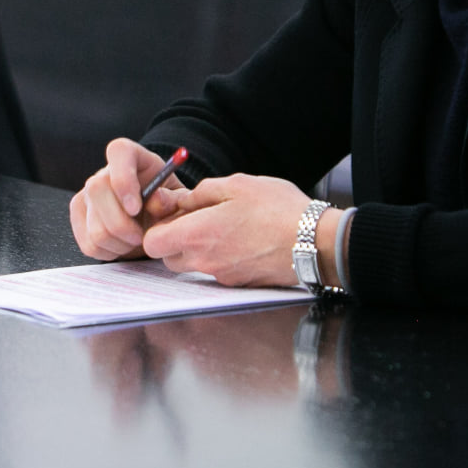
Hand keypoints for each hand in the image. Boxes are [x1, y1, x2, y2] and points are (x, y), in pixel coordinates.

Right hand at [70, 138, 187, 261]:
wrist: (152, 220)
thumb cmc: (166, 204)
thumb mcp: (179, 200)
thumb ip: (173, 199)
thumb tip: (155, 201)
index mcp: (132, 156)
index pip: (119, 152)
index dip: (123, 179)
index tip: (136, 208)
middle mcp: (103, 173)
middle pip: (97, 190)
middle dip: (122, 225)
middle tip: (141, 235)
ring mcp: (86, 194)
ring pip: (94, 226)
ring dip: (120, 244)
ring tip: (135, 240)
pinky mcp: (78, 217)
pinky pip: (89, 244)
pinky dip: (110, 253)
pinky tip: (122, 245)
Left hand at [142, 173, 313, 287]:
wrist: (315, 242)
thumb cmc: (278, 209)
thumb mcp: (236, 185)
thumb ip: (201, 193)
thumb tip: (181, 200)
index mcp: (198, 234)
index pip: (152, 243)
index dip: (157, 227)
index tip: (173, 213)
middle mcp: (205, 261)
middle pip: (169, 257)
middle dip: (175, 238)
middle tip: (197, 217)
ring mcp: (222, 276)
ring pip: (192, 265)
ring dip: (197, 247)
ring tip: (222, 226)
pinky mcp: (239, 283)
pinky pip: (216, 270)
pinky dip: (219, 256)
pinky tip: (240, 238)